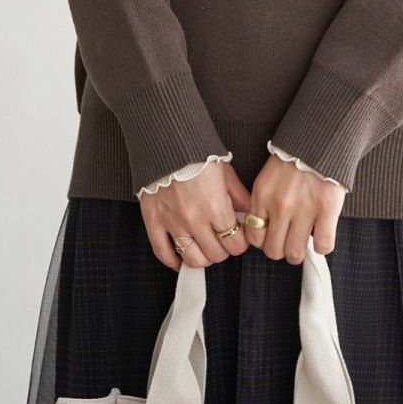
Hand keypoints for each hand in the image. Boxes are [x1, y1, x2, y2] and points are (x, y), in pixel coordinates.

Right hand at [139, 159, 253, 269]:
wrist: (166, 141)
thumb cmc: (198, 155)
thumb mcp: (226, 173)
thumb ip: (240, 197)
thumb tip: (249, 216)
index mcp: (216, 207)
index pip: (235, 245)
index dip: (240, 243)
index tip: (237, 237)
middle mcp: (195, 219)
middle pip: (216, 255)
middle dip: (223, 250)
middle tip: (222, 240)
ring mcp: (172, 223)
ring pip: (192, 259)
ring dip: (203, 257)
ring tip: (205, 247)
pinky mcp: (153, 221)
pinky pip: (162, 252)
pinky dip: (174, 262)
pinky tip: (181, 260)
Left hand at [241, 153, 346, 263]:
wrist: (320, 139)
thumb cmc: (293, 159)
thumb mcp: (267, 178)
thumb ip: (263, 204)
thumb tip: (263, 232)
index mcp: (262, 196)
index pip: (254, 238)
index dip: (264, 241)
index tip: (273, 236)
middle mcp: (280, 206)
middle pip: (273, 251)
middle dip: (281, 249)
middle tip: (289, 240)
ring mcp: (304, 209)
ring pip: (295, 254)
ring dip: (299, 252)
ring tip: (304, 239)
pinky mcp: (327, 210)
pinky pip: (323, 245)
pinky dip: (322, 246)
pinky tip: (322, 235)